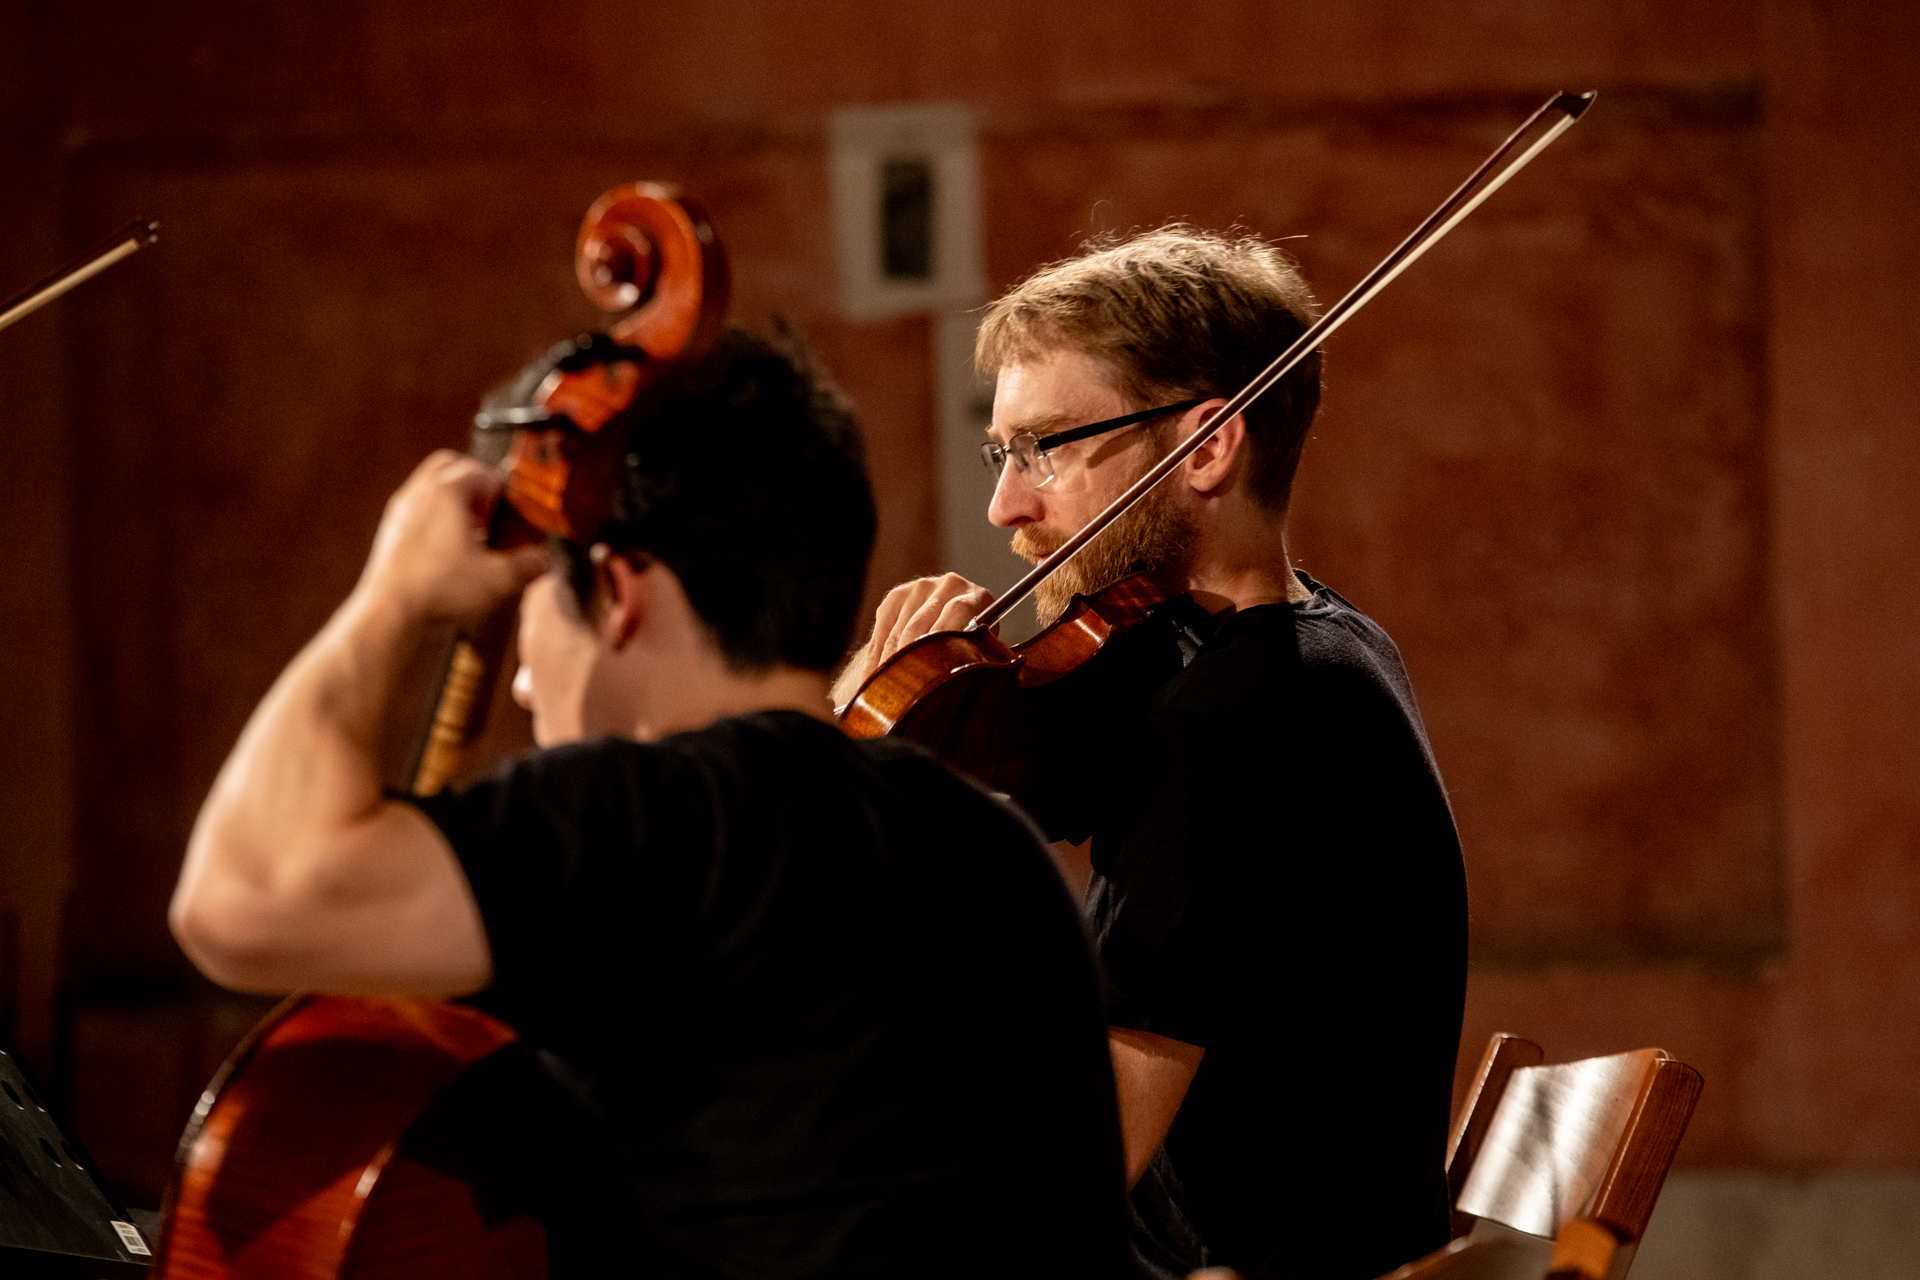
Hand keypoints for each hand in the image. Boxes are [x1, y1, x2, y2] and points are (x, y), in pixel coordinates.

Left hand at [355, 451, 550, 626]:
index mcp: (447, 491)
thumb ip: (528, 565)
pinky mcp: (390, 530)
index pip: (481, 471)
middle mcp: (420, 492)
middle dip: (472, 482)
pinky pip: (415, 508)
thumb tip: (546, 560)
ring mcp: (401, 510)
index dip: (500, 489)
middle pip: (449, 466)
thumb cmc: (440, 589)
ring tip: (469, 531)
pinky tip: (447, 550)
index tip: (508, 511)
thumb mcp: (498, 578)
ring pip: (429, 485)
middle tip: (488, 510)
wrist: (392, 612)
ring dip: (452, 499)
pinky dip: (434, 517)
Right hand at [831, 572, 993, 707]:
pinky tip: (876, 675)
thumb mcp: (983, 647)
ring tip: (887, 689)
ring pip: (899, 632)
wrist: (952, 615)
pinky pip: (882, 631)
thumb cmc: (972, 642)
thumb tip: (1004, 680)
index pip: (957, 613)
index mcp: (976, 597)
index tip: (929, 669)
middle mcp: (948, 585)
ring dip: (890, 663)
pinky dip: (877, 656)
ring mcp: (919, 587)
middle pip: (920, 627)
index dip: (941, 642)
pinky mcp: (896, 596)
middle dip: (909, 661)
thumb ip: (982, 656)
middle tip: (902, 690)